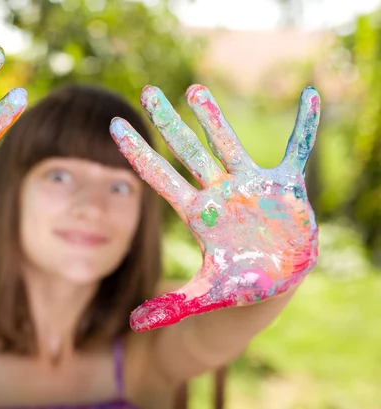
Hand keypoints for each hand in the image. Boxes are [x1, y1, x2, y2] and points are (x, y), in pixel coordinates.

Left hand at [110, 84, 318, 330]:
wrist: (272, 284)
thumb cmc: (235, 286)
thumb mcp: (204, 296)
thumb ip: (170, 307)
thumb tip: (132, 326)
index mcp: (197, 214)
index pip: (159, 177)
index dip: (137, 153)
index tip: (113, 126)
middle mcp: (219, 192)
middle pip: (188, 152)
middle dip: (168, 122)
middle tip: (147, 92)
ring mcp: (250, 186)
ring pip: (229, 144)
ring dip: (214, 118)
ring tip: (193, 88)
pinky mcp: (284, 186)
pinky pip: (297, 149)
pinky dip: (305, 126)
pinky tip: (310, 97)